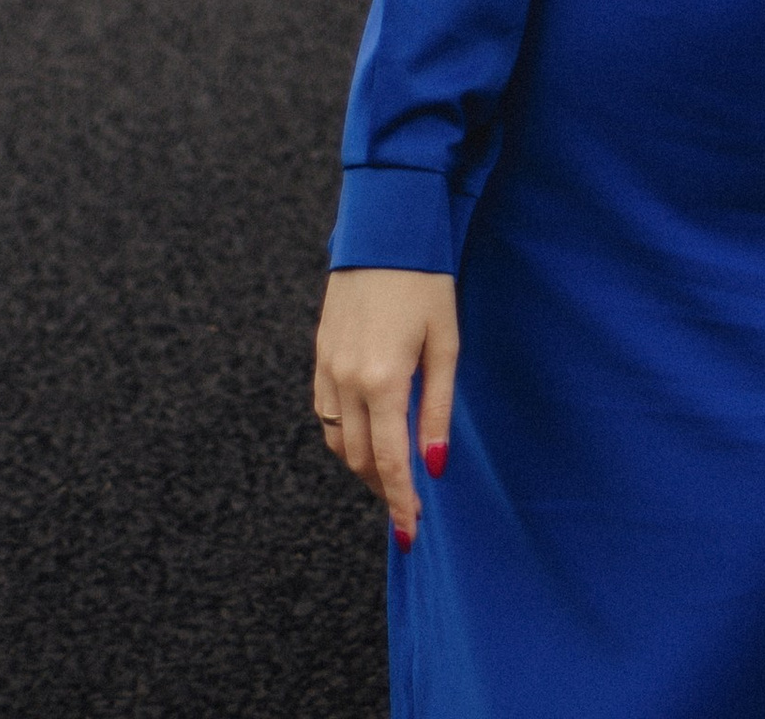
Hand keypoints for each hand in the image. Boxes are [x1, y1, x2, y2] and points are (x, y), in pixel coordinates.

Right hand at [313, 268, 456, 544]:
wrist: (384, 230)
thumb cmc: (426, 283)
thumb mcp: (445, 344)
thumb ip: (437, 409)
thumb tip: (435, 466)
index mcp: (383, 381)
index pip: (390, 462)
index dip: (400, 502)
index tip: (410, 533)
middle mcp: (347, 380)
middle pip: (360, 459)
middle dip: (383, 489)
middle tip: (408, 506)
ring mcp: (327, 367)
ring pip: (337, 440)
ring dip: (362, 464)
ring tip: (390, 473)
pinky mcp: (319, 353)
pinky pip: (325, 412)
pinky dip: (343, 434)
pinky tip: (366, 434)